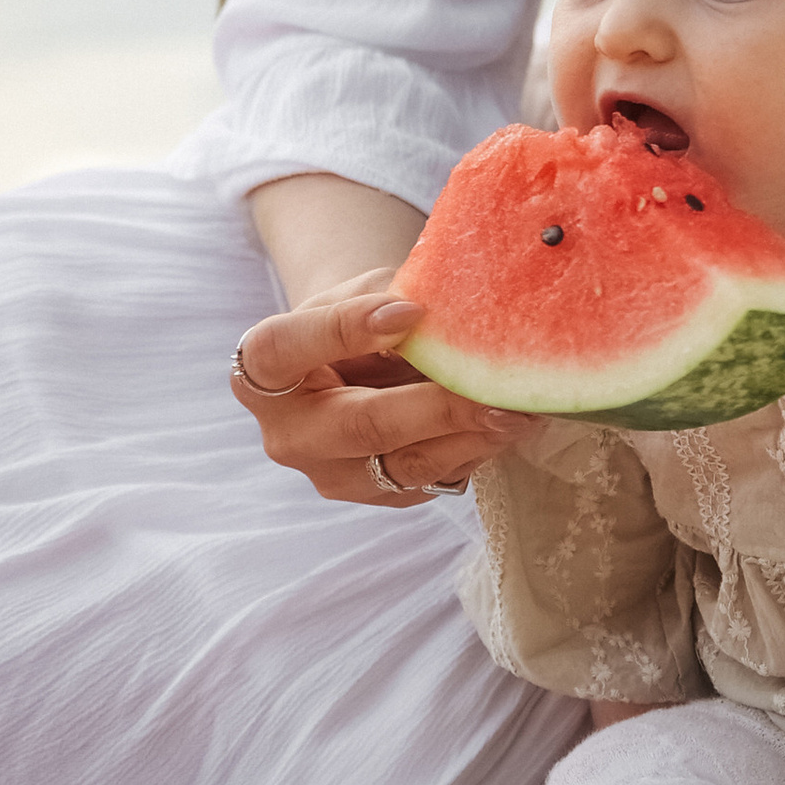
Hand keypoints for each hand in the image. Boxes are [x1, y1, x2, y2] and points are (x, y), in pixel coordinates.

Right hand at [229, 276, 532, 505]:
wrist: (355, 363)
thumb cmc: (358, 314)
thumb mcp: (361, 289)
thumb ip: (390, 295)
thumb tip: (444, 310)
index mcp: (262, 367)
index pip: (288, 348)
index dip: (348, 328)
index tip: (411, 310)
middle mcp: (286, 432)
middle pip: (361, 424)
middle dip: (438, 408)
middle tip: (497, 392)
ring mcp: (330, 474)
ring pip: (405, 465)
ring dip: (471, 439)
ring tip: (523, 411)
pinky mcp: (376, 495)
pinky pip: (430, 482)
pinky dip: (476, 453)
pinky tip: (513, 427)